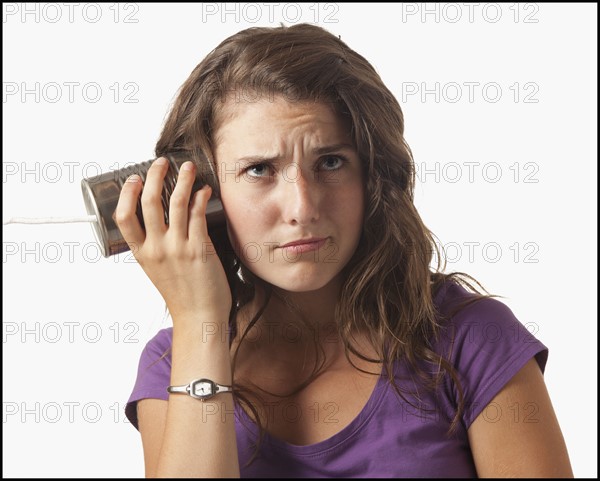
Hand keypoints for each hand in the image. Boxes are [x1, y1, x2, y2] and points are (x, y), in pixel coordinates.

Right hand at [114, 157, 231, 325]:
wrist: (199, 317)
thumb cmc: (181, 294)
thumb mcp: (156, 270)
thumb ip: (154, 248)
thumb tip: (163, 221)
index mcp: (141, 254)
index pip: (123, 218)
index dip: (126, 194)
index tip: (133, 179)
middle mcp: (157, 249)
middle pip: (149, 203)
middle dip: (154, 176)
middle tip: (161, 163)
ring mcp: (178, 248)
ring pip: (176, 203)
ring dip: (182, 179)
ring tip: (187, 167)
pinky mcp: (200, 249)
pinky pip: (198, 214)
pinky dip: (200, 197)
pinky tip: (204, 189)